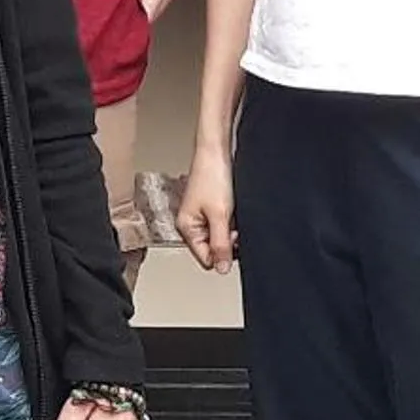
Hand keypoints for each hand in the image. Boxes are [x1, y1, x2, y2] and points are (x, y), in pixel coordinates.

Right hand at [177, 142, 237, 272]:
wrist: (216, 149)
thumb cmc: (212, 175)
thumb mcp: (219, 215)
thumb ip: (220, 245)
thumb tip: (222, 270)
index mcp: (186, 227)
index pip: (206, 259)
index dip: (222, 253)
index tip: (230, 238)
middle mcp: (192, 224)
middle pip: (214, 249)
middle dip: (228, 241)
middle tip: (232, 223)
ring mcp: (203, 215)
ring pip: (222, 237)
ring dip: (231, 229)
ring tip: (231, 211)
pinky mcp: (213, 207)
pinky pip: (225, 224)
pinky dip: (232, 219)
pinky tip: (233, 206)